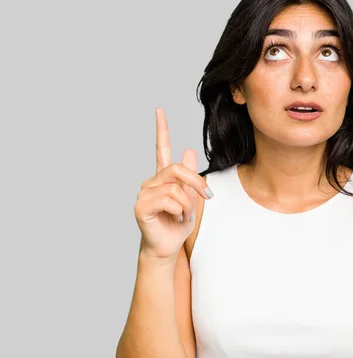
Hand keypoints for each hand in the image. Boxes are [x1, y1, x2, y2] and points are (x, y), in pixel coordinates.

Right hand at [133, 107, 211, 261]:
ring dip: (188, 204)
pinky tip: (176, 219)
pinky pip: (169, 200)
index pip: (162, 149)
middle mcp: (151, 182)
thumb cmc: (177, 224)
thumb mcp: (191, 198)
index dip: (161, 129)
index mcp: (163, 178)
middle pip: (178, 169)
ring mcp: (144, 193)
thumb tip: (190, 150)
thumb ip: (190, 177)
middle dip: (197, 183)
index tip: (159, 110)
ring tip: (184, 215)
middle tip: (207, 197)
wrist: (168, 247)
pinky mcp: (141, 206)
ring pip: (176, 188)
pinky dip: (179, 210)